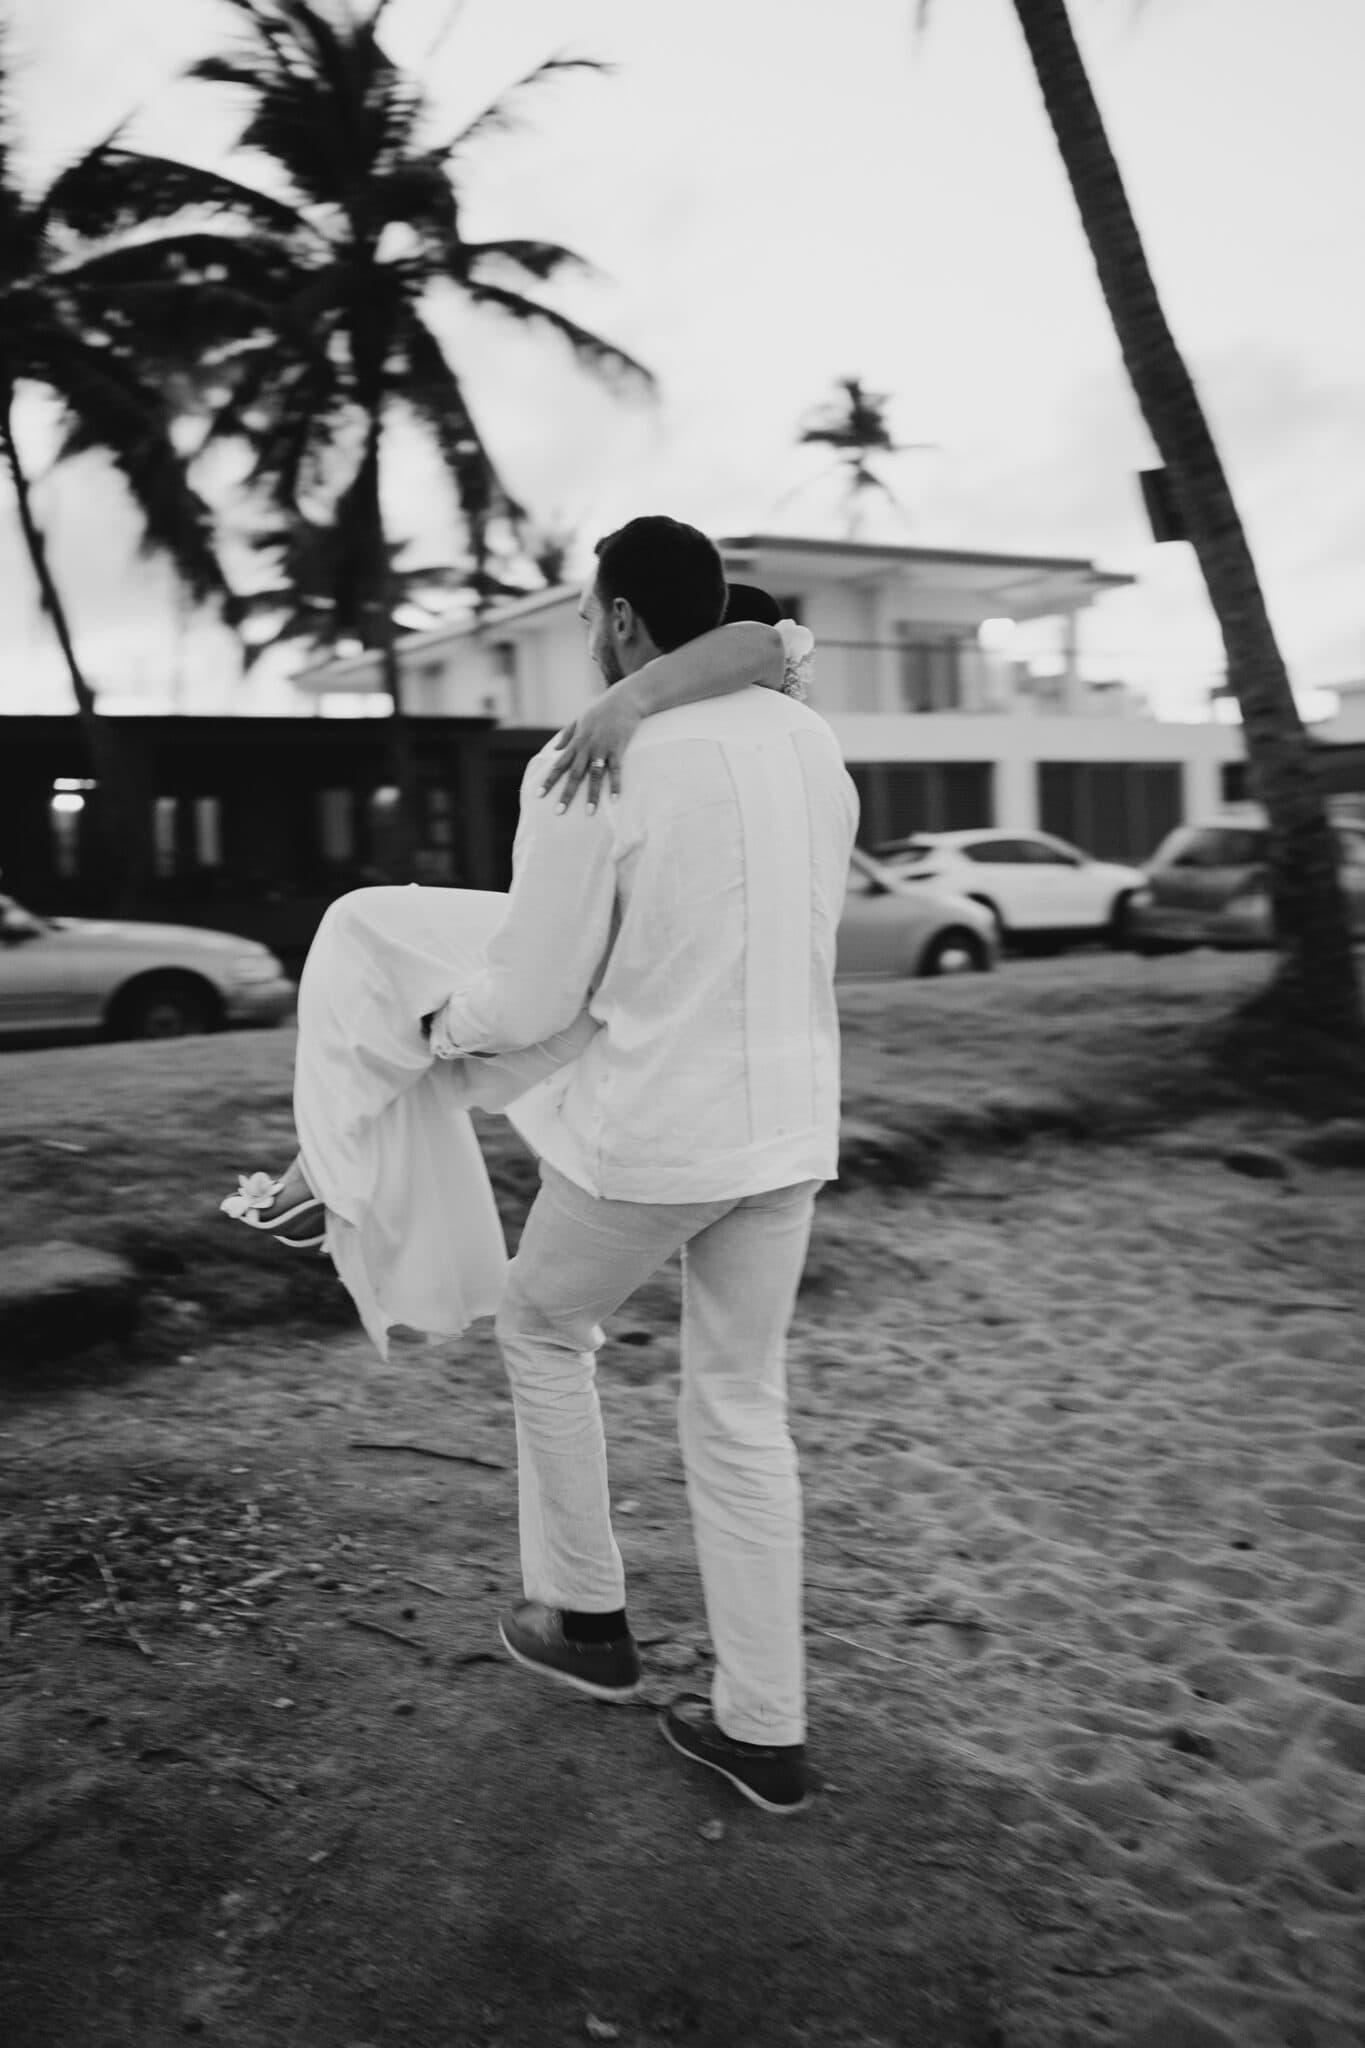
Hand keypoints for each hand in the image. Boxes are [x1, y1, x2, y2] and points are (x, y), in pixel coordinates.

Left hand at [538, 687, 644, 812]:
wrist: (624, 699)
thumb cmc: (601, 709)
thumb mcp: (579, 719)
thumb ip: (566, 735)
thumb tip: (555, 750)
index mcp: (576, 742)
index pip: (559, 765)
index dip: (549, 780)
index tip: (539, 795)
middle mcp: (587, 747)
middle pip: (574, 774)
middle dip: (566, 794)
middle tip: (559, 812)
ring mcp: (602, 748)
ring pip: (594, 774)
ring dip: (592, 794)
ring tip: (589, 812)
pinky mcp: (618, 748)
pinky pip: (616, 769)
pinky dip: (615, 784)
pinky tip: (614, 798)